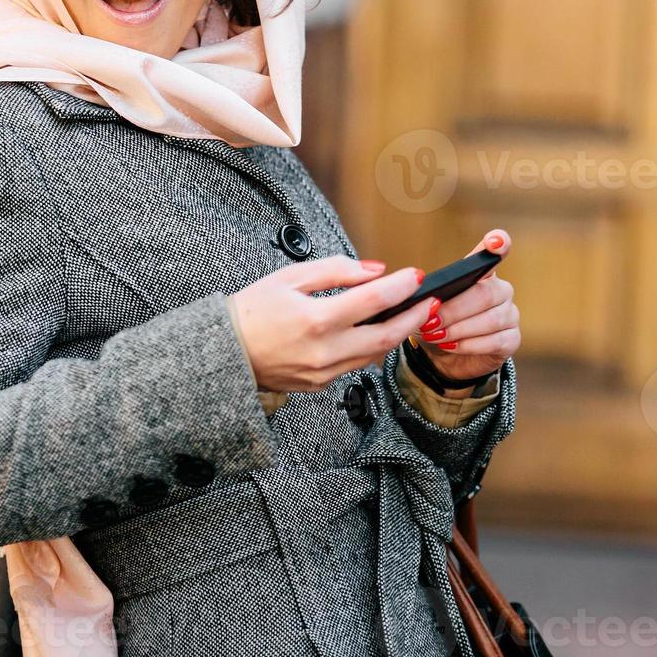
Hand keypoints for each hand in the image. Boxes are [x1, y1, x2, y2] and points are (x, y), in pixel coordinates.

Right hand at [230, 255, 439, 392]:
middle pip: (387, 336)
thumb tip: (374, 271)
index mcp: (317, 320)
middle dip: (414, 318)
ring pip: (375, 354)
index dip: (401, 286)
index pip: (374, 300)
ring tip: (409, 314)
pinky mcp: (321, 385)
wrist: (226, 352)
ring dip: (396, 334)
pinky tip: (374, 331)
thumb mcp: (290, 277)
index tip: (415, 275)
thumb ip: (336, 271)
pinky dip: (369, 347)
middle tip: (429, 302)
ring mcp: (324, 373)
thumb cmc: (253, 310)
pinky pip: (354, 365)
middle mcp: (325, 351)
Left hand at [415, 229, 519, 396]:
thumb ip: (430, 295)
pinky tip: (451, 346)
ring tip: (436, 336)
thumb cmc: (436, 323)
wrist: (443, 356)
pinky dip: (469, 345)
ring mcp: (510, 315)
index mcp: (482, 273)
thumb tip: (427, 297)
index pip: (497, 250)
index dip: (499, 243)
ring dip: (459, 329)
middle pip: (485, 294)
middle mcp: (501, 290)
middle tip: (430, 322)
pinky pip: (496, 341)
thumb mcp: (426, 305)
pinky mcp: (512, 339)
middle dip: (454, 310)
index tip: (494, 242)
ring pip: (491, 320)